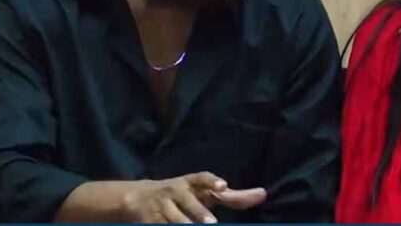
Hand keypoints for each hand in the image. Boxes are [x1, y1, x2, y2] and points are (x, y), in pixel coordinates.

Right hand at [119, 172, 265, 222]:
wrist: (137, 197)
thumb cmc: (183, 195)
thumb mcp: (204, 193)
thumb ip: (232, 197)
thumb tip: (262, 194)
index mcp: (191, 183)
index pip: (202, 178)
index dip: (212, 181)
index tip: (223, 186)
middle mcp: (176, 190)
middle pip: (187, 201)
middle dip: (198, 213)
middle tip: (211, 223)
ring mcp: (161, 205)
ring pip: (173, 218)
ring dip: (182, 224)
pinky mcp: (149, 220)